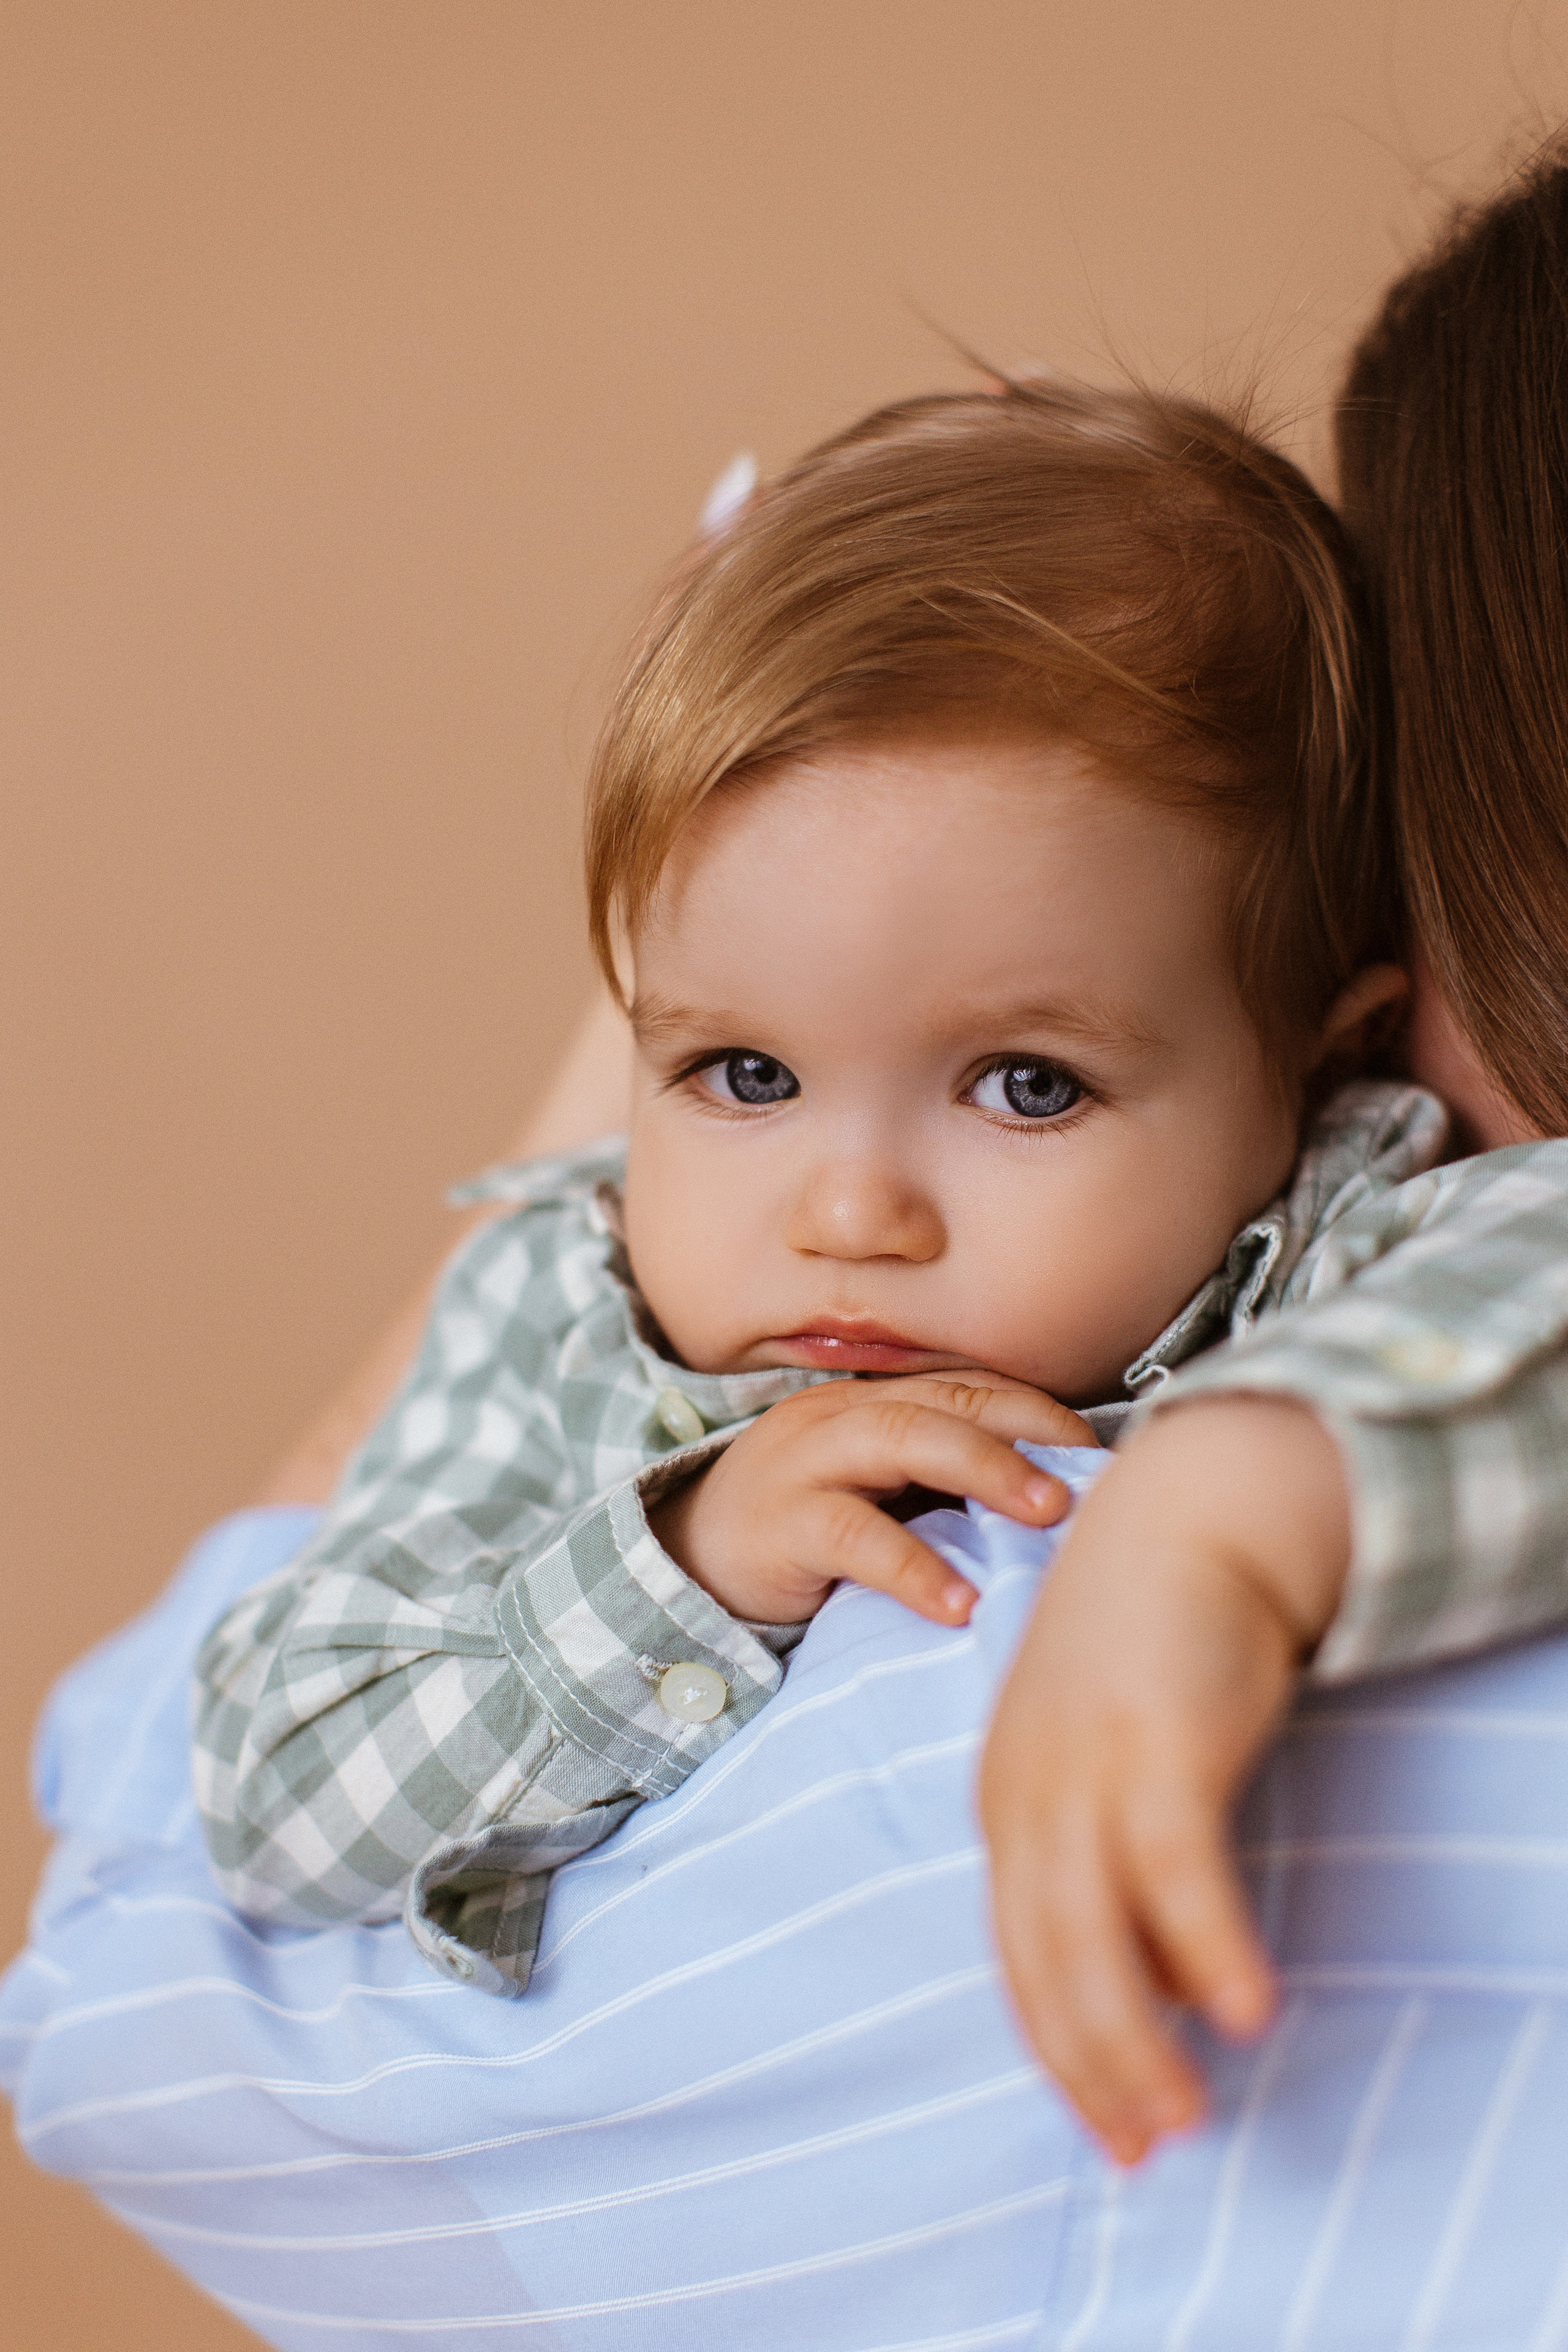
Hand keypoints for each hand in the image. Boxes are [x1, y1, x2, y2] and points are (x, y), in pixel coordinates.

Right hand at [649, 1372, 1094, 1626]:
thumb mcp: (871, 1494)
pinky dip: (912, 1566)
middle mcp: (839, 1417)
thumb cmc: (798, 1535)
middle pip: (943, 1402)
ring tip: (1044, 1516)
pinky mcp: (780, 1525)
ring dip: (984, 1471)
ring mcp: (805, 1464)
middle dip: (1022, 1433)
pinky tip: (958, 1602)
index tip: (1094, 1447)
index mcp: (868, 1403)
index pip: (963, 1386)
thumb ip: (935, 1487)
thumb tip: (1048, 1504)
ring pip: (902, 1440)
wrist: (682, 1564)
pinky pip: (853, 1535)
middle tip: (1084, 1478)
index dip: (1033, 1409)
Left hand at [979, 1395, 1350, 2166]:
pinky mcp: (1156, 1745)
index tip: (1104, 2127)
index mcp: (1006, 1801)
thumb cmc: (1147, 1645)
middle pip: (1045, 1962)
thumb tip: (1157, 1977)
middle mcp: (1029, 1795)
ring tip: (1185, 2116)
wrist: (1180, 1523)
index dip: (1058, 2047)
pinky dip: (1205, 1947)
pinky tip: (1242, 2011)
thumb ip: (1110, 1857)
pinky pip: (1177, 1871)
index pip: (1017, 1954)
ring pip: (1095, 1937)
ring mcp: (1084, 1771)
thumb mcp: (1105, 1756)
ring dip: (1138, 2039)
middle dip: (1092, 2067)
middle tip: (1143, 2150)